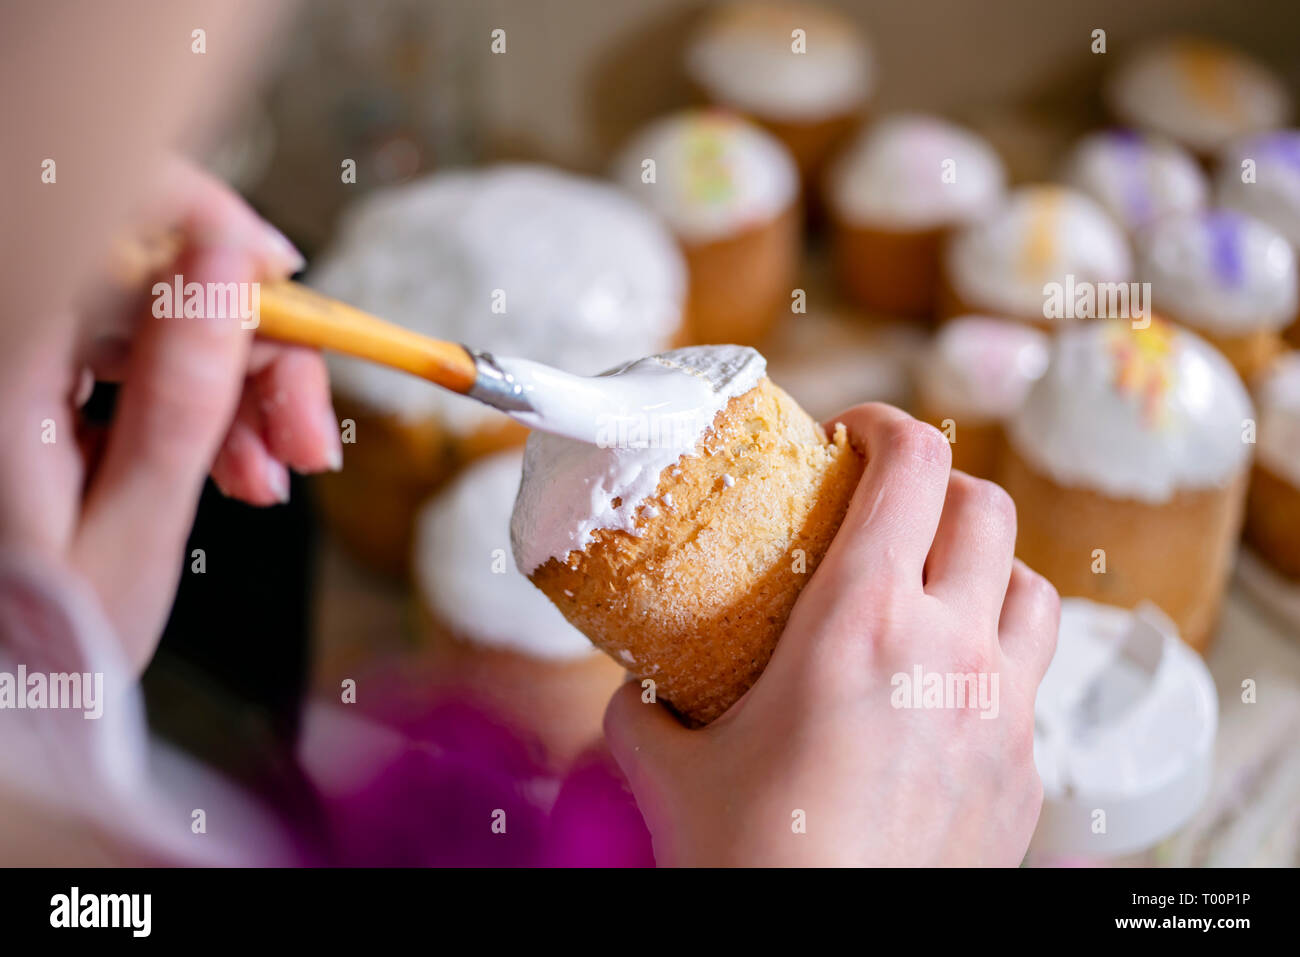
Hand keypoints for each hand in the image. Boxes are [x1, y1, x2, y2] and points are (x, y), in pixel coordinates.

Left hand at [0, 156, 340, 671]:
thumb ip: (180, 398)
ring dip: (241, 391)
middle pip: (153, 282)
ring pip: (163, 322)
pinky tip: (237, 468)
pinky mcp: (53, 384)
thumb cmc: (53, 636)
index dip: (203, 225)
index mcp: (8, 368)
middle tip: (312, 435)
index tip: (283, 279)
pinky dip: (206, 408)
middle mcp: (16, 344)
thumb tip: (228, 269)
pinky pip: (147, 361)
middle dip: (253, 349)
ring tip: (275, 478)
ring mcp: (33, 363)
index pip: (103, 225)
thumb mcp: (131, 531)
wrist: (16, 689)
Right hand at [603, 403, 1058, 865]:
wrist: (828, 951)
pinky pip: (1031, 678)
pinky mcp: (1023, 773)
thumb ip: (645, 706)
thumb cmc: (745, 863)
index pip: (911, 468)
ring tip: (935, 588)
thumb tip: (636, 683)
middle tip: (886, 503)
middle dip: (938, 484)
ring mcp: (1001, 713)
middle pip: (987, 508)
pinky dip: (997, 652)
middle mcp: (948, 653)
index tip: (851, 434)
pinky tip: (945, 688)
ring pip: (1033, 588)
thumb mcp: (669, 766)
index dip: (887, 425)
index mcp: (859, 625)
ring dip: (987, 566)